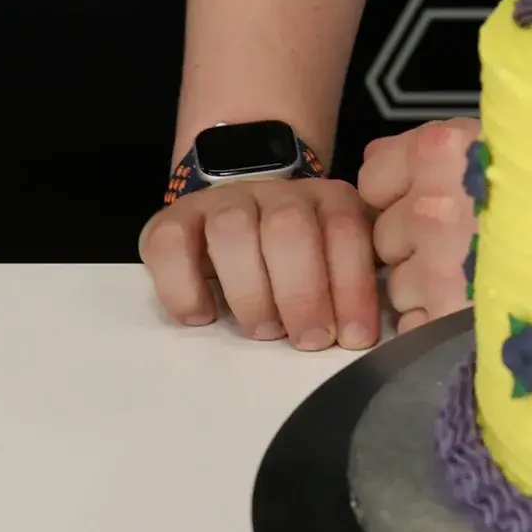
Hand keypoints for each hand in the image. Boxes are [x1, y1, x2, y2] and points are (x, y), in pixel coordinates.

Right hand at [139, 174, 380, 350]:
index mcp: (327, 198)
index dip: (351, 287)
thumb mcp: (336, 263)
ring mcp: (223, 201)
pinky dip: (184, 287)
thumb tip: (361, 336)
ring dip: (251, 292)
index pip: (345, 231)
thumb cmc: (299, 260)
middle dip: (302, 293)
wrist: (243, 212)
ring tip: (262, 331)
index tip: (352, 337)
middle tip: (307, 339)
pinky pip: (170, 243)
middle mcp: (276, 192)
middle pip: (289, 228)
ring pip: (232, 231)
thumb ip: (350, 285)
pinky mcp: (174, 218)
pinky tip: (202, 317)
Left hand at [357, 116, 479, 330]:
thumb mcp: (492, 144)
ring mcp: (440, 265)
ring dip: (424, 289)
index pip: (373, 178)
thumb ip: (431, 149)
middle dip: (410, 246)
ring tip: (473, 278)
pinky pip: (416, 325)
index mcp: (441, 154)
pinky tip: (471, 308)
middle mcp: (432, 207)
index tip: (426, 199)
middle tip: (458, 244)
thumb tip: (373, 156)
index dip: (397, 193)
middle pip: (383, 236)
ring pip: (398, 286)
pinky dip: (436, 324)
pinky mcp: (452, 314)